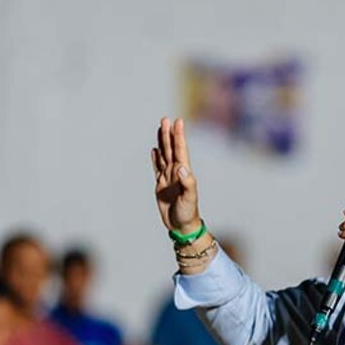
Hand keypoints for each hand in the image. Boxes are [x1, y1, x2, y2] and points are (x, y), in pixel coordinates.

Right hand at [152, 118, 200, 234]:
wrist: (182, 226)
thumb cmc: (188, 213)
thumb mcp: (189, 198)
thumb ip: (187, 183)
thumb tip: (182, 168)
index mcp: (183, 173)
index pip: (180, 150)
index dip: (179, 136)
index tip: (178, 122)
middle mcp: (176, 172)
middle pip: (170, 149)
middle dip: (168, 134)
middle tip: (165, 119)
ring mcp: (168, 178)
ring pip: (164, 155)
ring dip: (162, 142)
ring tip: (160, 128)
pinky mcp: (161, 185)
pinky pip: (157, 167)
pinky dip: (156, 158)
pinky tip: (155, 150)